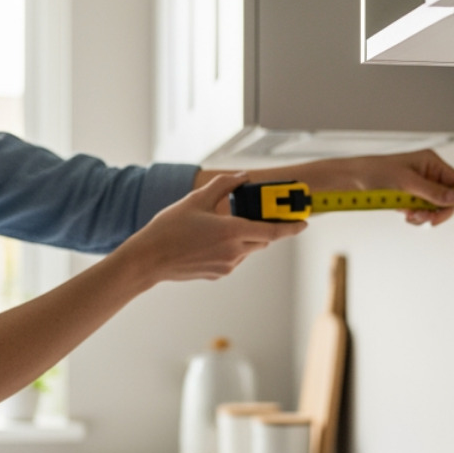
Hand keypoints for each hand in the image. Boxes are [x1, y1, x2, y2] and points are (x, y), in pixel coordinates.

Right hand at [122, 173, 305, 284]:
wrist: (149, 259)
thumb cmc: (169, 229)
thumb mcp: (196, 200)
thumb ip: (223, 186)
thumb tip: (241, 178)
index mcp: (231, 232)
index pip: (272, 231)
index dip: (292, 227)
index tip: (304, 222)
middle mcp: (233, 252)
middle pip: (263, 240)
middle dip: (263, 227)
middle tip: (258, 213)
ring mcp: (227, 266)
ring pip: (248, 249)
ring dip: (245, 237)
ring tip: (219, 225)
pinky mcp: (219, 274)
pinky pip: (234, 258)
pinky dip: (232, 247)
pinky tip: (209, 240)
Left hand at [312, 150, 453, 225]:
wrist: (352, 180)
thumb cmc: (375, 172)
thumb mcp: (406, 183)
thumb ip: (431, 192)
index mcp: (431, 163)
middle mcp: (428, 174)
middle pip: (448, 198)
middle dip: (439, 211)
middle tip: (428, 220)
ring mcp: (419, 187)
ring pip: (435, 208)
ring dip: (426, 216)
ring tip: (410, 216)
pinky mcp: (410, 198)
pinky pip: (422, 212)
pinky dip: (416, 218)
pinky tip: (405, 215)